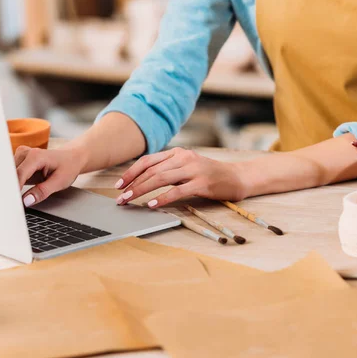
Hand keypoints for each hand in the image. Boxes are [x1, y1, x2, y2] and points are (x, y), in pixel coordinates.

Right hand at [15, 146, 86, 206]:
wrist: (71, 158)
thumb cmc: (68, 167)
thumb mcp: (60, 182)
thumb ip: (43, 191)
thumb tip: (26, 200)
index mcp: (36, 156)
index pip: (19, 174)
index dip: (14, 189)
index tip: (12, 203)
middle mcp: (25, 153)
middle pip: (10, 174)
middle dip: (10, 189)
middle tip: (11, 205)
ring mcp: (20, 155)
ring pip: (8, 175)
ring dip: (10, 187)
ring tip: (14, 199)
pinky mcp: (19, 160)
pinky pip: (11, 174)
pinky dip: (12, 184)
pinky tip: (15, 192)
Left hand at [116, 148, 247, 207]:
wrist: (237, 177)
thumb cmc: (210, 175)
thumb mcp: (188, 167)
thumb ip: (169, 169)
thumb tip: (144, 180)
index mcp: (178, 153)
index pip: (148, 161)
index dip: (131, 172)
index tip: (119, 185)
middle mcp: (184, 158)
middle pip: (151, 170)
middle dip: (132, 184)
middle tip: (120, 197)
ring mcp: (194, 169)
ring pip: (160, 179)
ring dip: (141, 190)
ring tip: (130, 200)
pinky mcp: (202, 183)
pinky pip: (177, 191)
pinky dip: (162, 198)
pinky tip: (152, 205)